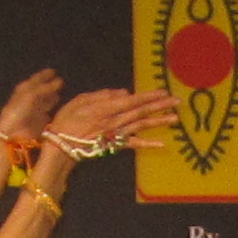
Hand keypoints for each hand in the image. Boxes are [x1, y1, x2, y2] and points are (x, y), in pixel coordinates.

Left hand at [0, 70, 65, 143]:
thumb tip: (59, 81)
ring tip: (58, 95)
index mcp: (23, 90)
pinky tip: (56, 110)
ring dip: (51, 98)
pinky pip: (47, 113)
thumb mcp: (31, 95)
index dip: (44, 75)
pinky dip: (52, 110)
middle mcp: (28, 100)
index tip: (53, 71)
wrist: (13, 134)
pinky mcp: (39, 123)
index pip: (36, 80)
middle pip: (40, 91)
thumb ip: (46, 88)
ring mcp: (34, 111)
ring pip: (44, 102)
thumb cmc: (18, 112)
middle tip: (60, 82)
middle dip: (49, 86)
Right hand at [44, 85, 169, 152]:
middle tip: (177, 102)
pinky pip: (133, 144)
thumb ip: (102, 95)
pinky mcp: (114, 145)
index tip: (163, 92)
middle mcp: (114, 121)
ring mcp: (116, 134)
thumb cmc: (66, 120)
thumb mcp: (80, 100)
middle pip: (141, 112)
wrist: (60, 145)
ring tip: (175, 118)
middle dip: (159, 106)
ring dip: (158, 122)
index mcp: (106, 108)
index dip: (148, 96)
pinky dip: (147, 144)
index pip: (132, 100)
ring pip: (141, 126)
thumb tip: (124, 92)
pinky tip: (161, 144)